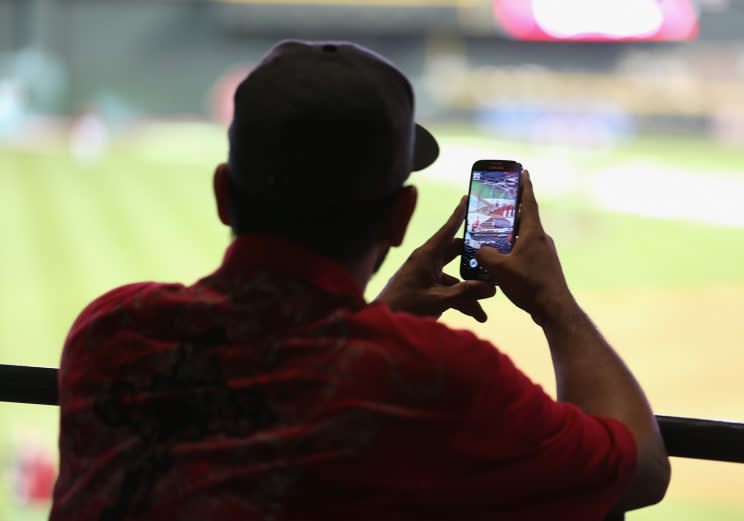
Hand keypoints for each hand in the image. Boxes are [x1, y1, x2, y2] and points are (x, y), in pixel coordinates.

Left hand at [376, 197, 495, 321]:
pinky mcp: (428, 289)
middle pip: (457, 253)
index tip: (468, 198)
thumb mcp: (439, 299)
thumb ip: (466, 293)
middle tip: (493, 256)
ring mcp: (428, 276)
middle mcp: (428, 261)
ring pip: (456, 278)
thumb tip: (491, 288)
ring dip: (471, 292)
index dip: (459, 214)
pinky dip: (462, 301)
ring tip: (486, 309)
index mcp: (427, 255)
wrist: (384, 321)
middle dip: (475, 260)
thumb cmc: (405, 305)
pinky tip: (477, 315)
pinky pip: (450, 291)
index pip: (447, 230)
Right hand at [476, 171, 574, 325]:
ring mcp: (545, 253)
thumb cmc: (529, 284)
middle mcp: (541, 239)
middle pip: (525, 219)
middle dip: (512, 211)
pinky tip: (503, 261)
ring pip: (525, 237)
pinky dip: (515, 250)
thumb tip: (480, 249)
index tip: (523, 171)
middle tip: (498, 205)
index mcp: (533, 233)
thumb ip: (485, 254)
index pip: (529, 202)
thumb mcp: (499, 268)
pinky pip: (527, 252)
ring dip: (511, 234)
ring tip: (494, 236)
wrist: (553, 308)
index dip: (525, 186)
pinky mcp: (545, 266)